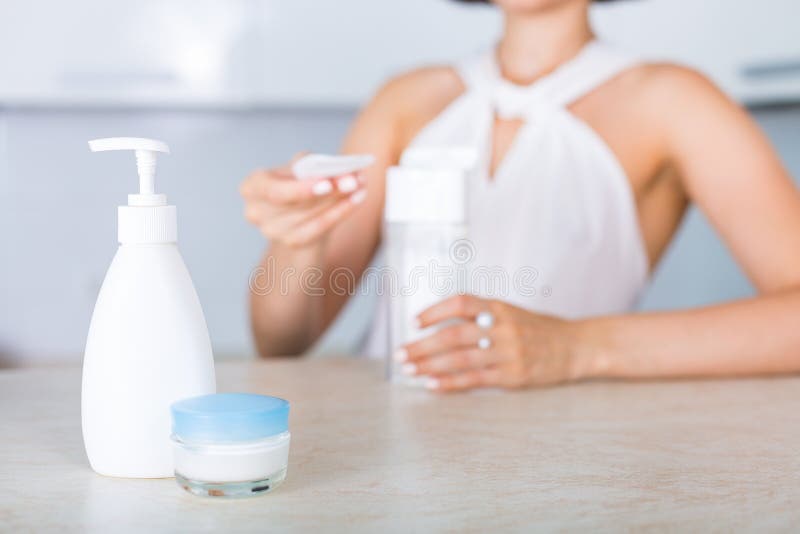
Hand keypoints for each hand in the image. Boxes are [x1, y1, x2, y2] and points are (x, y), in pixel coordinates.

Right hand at [240, 153, 366, 247]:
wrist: (299, 215)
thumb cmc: (298, 185)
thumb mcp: (300, 169)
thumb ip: (312, 165)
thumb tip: (338, 169)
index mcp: (252, 186)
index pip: (273, 190)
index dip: (300, 188)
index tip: (327, 182)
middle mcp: (256, 211)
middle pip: (295, 203)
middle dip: (328, 190)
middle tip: (353, 180)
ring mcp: (272, 231)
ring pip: (310, 215)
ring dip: (340, 200)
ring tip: (360, 185)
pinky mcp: (292, 242)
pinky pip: (320, 228)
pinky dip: (340, 213)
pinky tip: (357, 200)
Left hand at [396, 295, 580, 391]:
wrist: (576, 347)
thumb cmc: (538, 329)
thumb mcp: (511, 312)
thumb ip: (481, 316)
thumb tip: (440, 324)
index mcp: (500, 308)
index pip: (461, 303)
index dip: (435, 311)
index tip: (414, 322)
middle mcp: (502, 329)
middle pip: (454, 336)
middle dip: (422, 346)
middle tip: (399, 354)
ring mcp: (508, 354)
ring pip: (461, 359)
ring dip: (430, 366)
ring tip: (409, 370)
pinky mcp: (513, 376)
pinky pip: (475, 380)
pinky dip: (451, 383)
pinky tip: (432, 385)